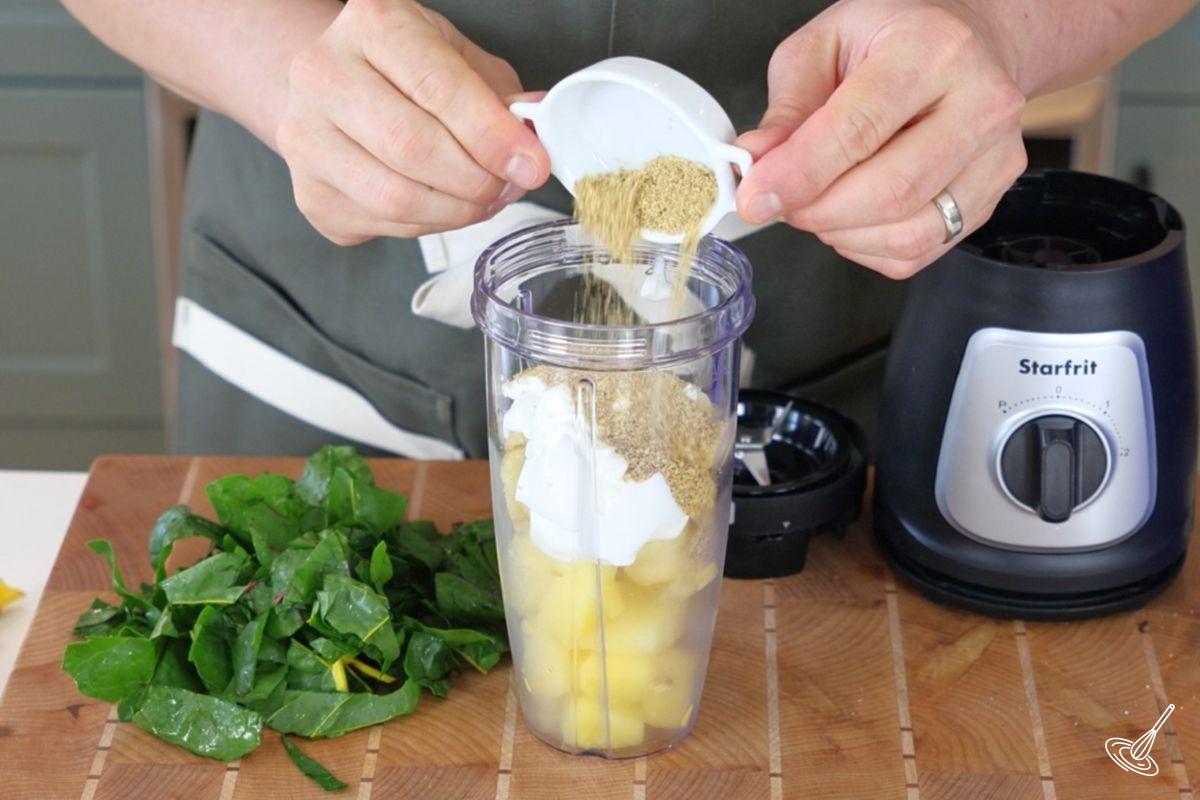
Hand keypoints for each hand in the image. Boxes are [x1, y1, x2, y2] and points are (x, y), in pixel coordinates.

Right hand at [276, 0, 549, 244]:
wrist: (336, 86)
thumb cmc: (405, 69)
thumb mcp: (458, 58)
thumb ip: (499, 96)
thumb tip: (534, 139)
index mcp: (372, 25)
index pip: (437, 88)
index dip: (491, 135)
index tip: (530, 164)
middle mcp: (323, 75)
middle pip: (412, 148)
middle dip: (477, 179)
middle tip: (508, 185)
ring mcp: (305, 139)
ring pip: (396, 198)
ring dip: (458, 210)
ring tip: (485, 199)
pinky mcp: (309, 193)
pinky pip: (384, 226)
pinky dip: (430, 224)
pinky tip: (446, 205)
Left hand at [735, 0, 1027, 277]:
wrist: (970, 41)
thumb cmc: (894, 37)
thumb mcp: (825, 44)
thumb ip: (789, 106)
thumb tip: (758, 160)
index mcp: (934, 51)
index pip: (858, 131)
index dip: (799, 175)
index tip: (756, 197)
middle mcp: (980, 105)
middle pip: (889, 191)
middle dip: (817, 211)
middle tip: (780, 203)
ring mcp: (995, 158)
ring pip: (908, 233)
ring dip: (842, 233)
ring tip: (816, 204)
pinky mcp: (989, 200)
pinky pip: (919, 252)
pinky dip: (868, 247)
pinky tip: (851, 218)